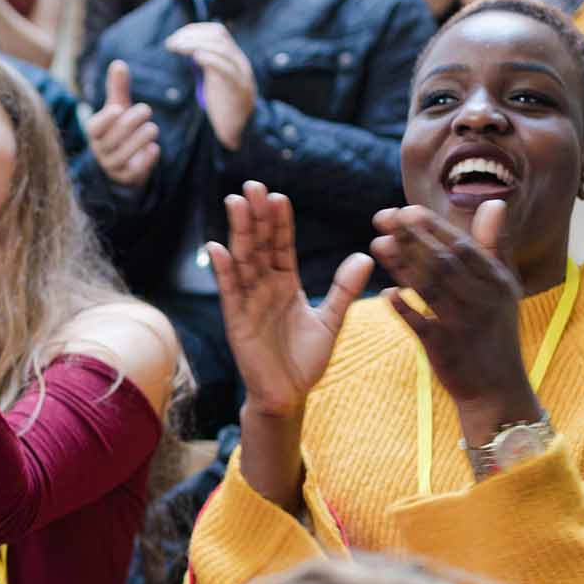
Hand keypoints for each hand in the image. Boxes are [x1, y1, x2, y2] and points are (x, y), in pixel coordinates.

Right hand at [82, 61, 160, 187]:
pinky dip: (145, 160)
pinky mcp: (126, 177)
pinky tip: (154, 149)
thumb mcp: (118, 108)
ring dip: (139, 140)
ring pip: (122, 155)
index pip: (95, 127)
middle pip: (112, 139)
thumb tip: (118, 63)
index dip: (105, 119)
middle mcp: (100, 149)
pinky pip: (133, 171)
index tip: (119, 108)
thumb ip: (118, 88)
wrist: (125, 161)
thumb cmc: (120, 128)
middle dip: (130, 123)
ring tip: (153, 128)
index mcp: (95, 131)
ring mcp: (112, 165)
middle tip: (147, 109)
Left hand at [164, 23, 255, 149]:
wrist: (242, 130)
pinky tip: (196, 58)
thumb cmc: (224, 106)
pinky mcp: (238, 88)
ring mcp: (240, 73)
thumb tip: (188, 51)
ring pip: (222, 48)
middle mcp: (239, 61)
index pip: (217, 31)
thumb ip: (206, 65)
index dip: (195, 30)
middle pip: (218, 36)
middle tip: (171, 43)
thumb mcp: (214, 80)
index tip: (175, 37)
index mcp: (233, 57)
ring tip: (177, 48)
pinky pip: (227, 69)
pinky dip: (211, 59)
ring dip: (195, 44)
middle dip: (192, 35)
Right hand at [206, 183, 372, 417]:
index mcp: (286, 284)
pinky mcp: (237, 321)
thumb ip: (344, 288)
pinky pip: (230, 292)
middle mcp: (264, 287)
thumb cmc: (306, 361)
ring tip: (236, 203)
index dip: (280, 222)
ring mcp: (248, 302)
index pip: (281, 246)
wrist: (289, 396)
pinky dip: (224, 270)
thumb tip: (365, 255)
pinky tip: (217, 248)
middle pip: (259, 244)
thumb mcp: (331, 320)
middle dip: (255, 216)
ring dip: (238, 232)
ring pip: (243, 260)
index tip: (279, 197)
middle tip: (252, 186)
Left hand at [370, 201, 538, 445]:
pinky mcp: (446, 351)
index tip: (405, 209)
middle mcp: (484, 300)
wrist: (498, 389)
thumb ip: (494, 245)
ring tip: (377, 243)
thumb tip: (495, 202)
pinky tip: (385, 293)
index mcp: (497, 281)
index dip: (432, 226)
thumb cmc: (494, 330)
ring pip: (430, 289)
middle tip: (382, 217)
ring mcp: (465, 326)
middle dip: (411, 237)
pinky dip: (404, 309)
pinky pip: (421, 325)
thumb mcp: (503, 287)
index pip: (462, 246)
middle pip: (443, 262)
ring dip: (402, 265)